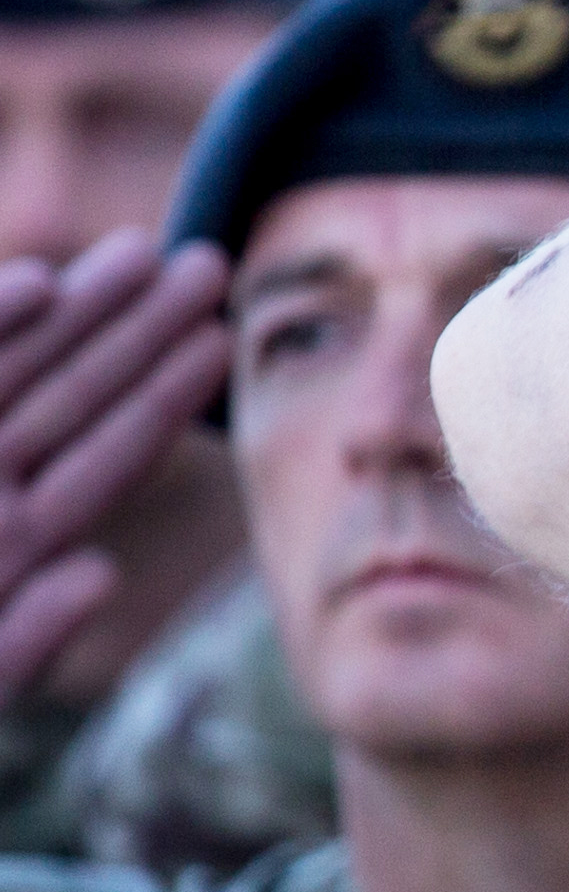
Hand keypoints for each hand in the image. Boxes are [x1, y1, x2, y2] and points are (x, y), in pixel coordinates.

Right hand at [0, 231, 229, 702]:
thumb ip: (26, 636)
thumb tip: (101, 573)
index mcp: (7, 541)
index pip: (100, 458)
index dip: (162, 398)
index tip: (223, 341)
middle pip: (69, 397)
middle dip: (136, 330)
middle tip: (207, 262)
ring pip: (20, 375)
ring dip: (83, 313)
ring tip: (151, 254)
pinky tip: (38, 286)